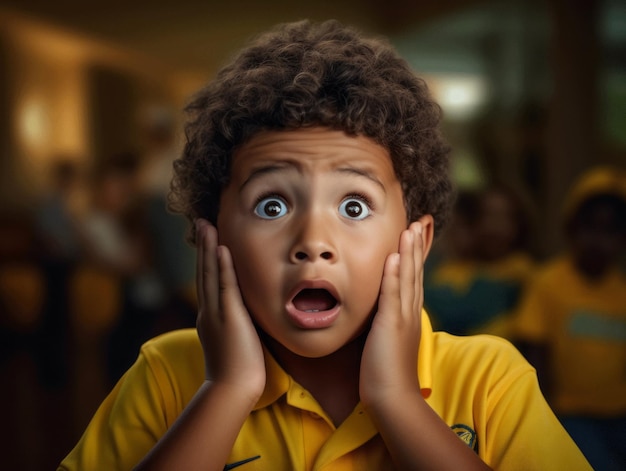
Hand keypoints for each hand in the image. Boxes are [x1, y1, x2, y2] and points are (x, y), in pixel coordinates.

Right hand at [195, 219, 265, 400]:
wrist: (232, 388)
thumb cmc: (238, 370)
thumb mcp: (234, 340)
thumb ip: (236, 323)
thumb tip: (245, 314)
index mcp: (209, 317)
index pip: (206, 282)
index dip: (205, 259)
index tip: (206, 240)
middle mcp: (208, 311)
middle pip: (203, 272)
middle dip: (202, 246)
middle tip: (200, 223)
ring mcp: (215, 313)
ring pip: (209, 274)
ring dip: (208, 248)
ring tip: (206, 225)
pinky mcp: (228, 317)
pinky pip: (225, 286)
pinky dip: (222, 266)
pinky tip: (221, 249)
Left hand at [359, 221, 424, 406]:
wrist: (393, 399)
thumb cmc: (386, 375)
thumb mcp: (389, 342)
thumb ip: (388, 323)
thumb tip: (382, 313)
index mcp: (409, 316)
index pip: (414, 279)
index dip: (416, 256)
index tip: (417, 234)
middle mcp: (409, 313)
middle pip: (415, 273)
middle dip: (417, 246)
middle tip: (420, 221)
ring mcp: (402, 318)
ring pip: (407, 279)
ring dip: (408, 252)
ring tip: (410, 228)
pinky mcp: (390, 326)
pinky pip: (392, 295)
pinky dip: (393, 274)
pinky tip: (394, 255)